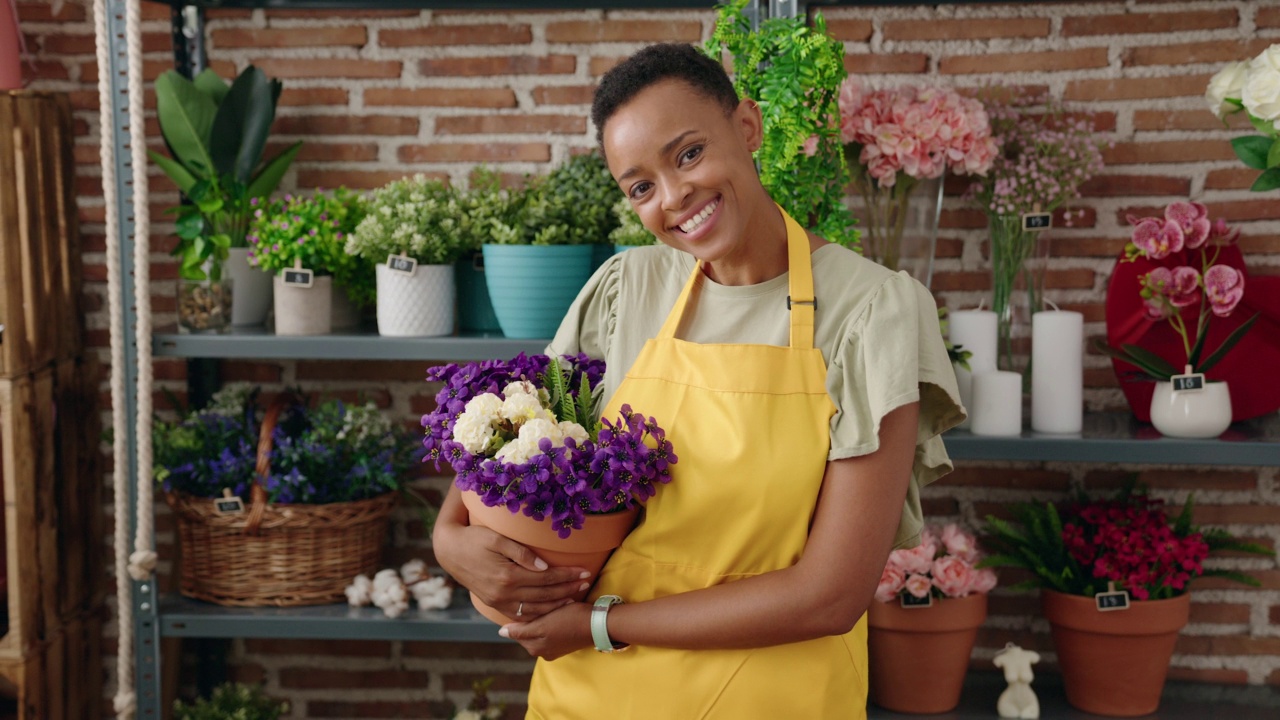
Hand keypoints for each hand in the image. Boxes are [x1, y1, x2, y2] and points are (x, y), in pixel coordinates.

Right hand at [433, 513, 589, 620]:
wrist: (449, 551)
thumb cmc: (474, 538)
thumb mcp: (496, 538)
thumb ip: (521, 553)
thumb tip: (544, 567)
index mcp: (507, 576)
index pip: (545, 578)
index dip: (566, 575)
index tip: (584, 570)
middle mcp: (503, 593)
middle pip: (544, 595)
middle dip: (567, 589)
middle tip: (586, 583)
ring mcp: (497, 601)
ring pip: (534, 609)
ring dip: (556, 604)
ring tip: (574, 597)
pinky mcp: (493, 604)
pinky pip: (520, 614)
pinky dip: (538, 614)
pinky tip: (551, 609)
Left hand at [500, 601, 593, 659]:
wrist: (597, 623)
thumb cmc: (570, 620)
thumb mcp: (543, 625)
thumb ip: (521, 630)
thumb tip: (501, 632)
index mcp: (534, 648)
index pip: (517, 630)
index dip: (520, 614)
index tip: (524, 601)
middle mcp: (542, 652)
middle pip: (528, 630)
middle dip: (532, 615)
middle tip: (537, 599)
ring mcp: (554, 648)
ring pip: (539, 628)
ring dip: (542, 616)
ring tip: (548, 604)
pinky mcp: (564, 643)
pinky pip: (551, 630)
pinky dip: (551, 620)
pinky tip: (557, 612)